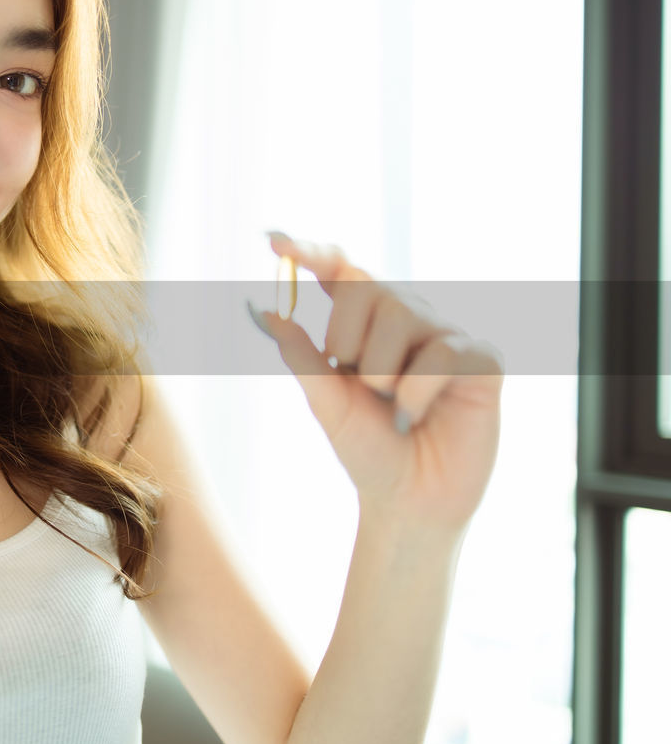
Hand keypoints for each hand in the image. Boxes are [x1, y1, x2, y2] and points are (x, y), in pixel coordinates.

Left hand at [250, 233, 503, 535]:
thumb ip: (299, 353)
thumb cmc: (367, 449)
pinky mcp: (482, 358)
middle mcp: (406, 315)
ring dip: (383, 377)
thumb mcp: (324, 401)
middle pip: (365, 287)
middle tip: (362, 388)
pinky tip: (416, 417)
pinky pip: (440, 353)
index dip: (308, 250)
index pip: (338, 268)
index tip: (273, 242)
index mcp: (363, 321)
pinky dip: (416, 394)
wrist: (408, 501)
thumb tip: (260, 308)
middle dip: (347, 344)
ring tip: (393, 406)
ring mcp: (446, 333)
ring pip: (402, 317)